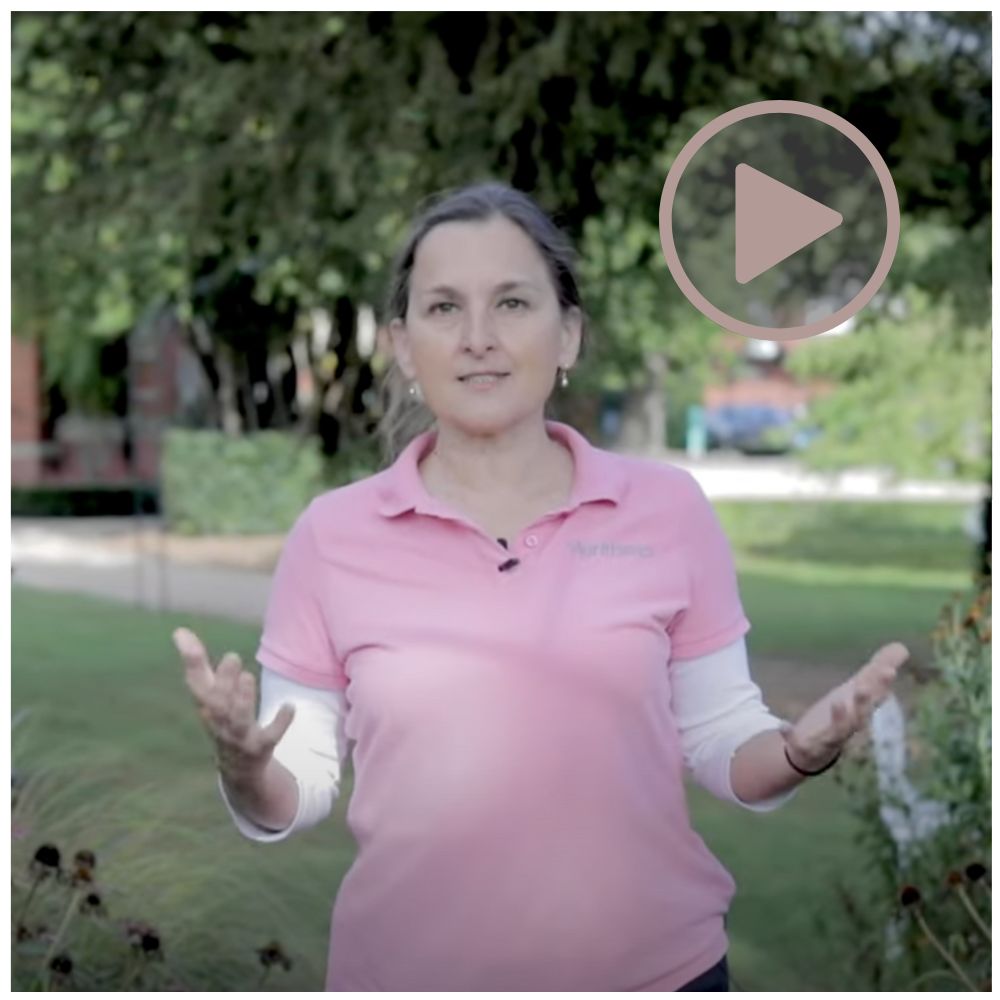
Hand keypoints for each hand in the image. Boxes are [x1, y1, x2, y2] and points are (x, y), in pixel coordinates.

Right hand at [173, 627, 294, 785]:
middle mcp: (220, 721)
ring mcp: (239, 736)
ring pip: (238, 719)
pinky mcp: (261, 747)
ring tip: (247, 677)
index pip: (195, 683)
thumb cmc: (222, 720)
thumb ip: (198, 663)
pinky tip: (289, 706)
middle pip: (217, 703)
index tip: (182, 634)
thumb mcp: (209, 694)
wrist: (237, 769)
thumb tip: (179, 630)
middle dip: (223, 681)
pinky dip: (279, 722)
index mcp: (207, 705)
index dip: (190, 660)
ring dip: (242, 699)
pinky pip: (270, 737)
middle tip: (232, 657)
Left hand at [783, 642, 909, 772]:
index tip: (889, 670)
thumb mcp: (855, 691)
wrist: (813, 751)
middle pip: (859, 716)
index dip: (882, 685)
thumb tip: (902, 647)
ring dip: (839, 718)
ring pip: (836, 732)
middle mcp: (847, 727)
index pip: (874, 697)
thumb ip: (876, 672)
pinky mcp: (804, 746)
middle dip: (863, 702)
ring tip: (837, 702)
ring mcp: (826, 739)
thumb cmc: (840, 717)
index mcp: (859, 711)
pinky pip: (797, 743)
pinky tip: (783, 725)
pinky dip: (791, 734)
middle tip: (864, 686)